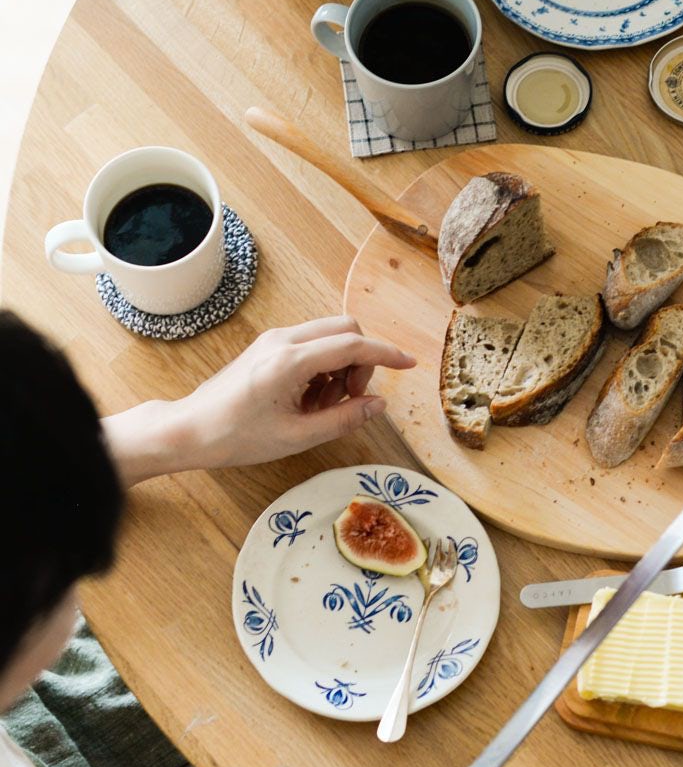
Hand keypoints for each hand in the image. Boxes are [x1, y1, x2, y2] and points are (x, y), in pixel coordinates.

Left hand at [102, 316, 415, 482]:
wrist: (188, 430)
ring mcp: (274, 340)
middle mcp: (284, 340)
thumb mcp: (297, 436)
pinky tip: (310, 398)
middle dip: (361, 360)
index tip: (410, 364)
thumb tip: (379, 405)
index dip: (387, 354)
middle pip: (346, 330)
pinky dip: (324, 366)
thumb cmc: (236, 437)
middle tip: (352, 398)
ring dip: (342, 365)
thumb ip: (344, 418)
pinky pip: (312, 344)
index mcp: (291, 361)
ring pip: (330, 335)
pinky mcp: (268, 346)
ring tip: (325, 405)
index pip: (353, 346)